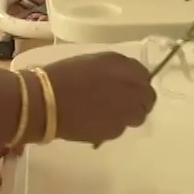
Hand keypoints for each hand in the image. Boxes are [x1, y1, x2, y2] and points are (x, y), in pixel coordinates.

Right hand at [40, 52, 157, 145]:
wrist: (46, 102)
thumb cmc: (63, 76)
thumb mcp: (93, 62)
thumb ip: (116, 70)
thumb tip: (126, 79)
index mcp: (124, 66)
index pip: (144, 74)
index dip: (135, 81)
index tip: (125, 85)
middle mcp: (132, 88)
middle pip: (148, 97)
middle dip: (138, 99)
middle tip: (121, 102)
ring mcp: (126, 112)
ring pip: (138, 116)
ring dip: (128, 113)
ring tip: (108, 113)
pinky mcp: (115, 131)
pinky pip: (122, 127)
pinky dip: (113, 125)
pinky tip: (96, 121)